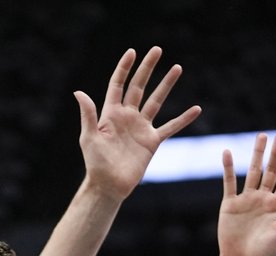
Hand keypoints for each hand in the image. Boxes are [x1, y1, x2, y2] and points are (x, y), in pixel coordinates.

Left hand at [74, 47, 201, 198]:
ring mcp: (141, 128)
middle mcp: (127, 116)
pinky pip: (170, 127)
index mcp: (111, 113)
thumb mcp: (89, 137)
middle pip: (139, 86)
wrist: (109, 186)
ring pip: (156, 101)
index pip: (118, 84)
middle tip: (157, 50)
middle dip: (148, 68)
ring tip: (177, 67)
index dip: (124, 68)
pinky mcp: (152, 141)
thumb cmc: (95, 163)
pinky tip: (196, 109)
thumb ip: (88, 114)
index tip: (132, 52)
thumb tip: (78, 92)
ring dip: (167, 84)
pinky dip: (183, 119)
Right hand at [216, 133, 275, 255]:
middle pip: (271, 171)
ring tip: (261, 137)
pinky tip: (227, 153)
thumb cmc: (266, 253)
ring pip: (252, 172)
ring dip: (256, 155)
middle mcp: (263, 198)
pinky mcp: (230, 204)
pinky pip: (229, 183)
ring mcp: (246, 200)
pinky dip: (228, 168)